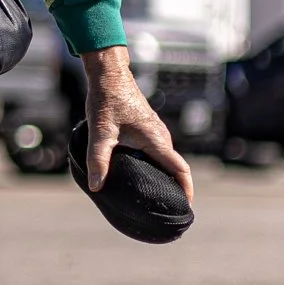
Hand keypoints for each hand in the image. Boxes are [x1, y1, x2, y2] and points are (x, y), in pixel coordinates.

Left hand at [79, 45, 194, 202]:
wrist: (109, 75)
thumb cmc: (107, 100)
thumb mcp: (100, 132)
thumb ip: (98, 160)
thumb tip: (97, 186)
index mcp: (155, 140)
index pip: (180, 169)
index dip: (186, 189)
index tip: (186, 207)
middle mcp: (161, 136)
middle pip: (174, 167)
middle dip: (175, 188)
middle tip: (167, 209)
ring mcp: (156, 132)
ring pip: (166, 160)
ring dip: (164, 177)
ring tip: (155, 197)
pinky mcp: (148, 129)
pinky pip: (158, 153)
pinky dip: (156, 166)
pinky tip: (142, 175)